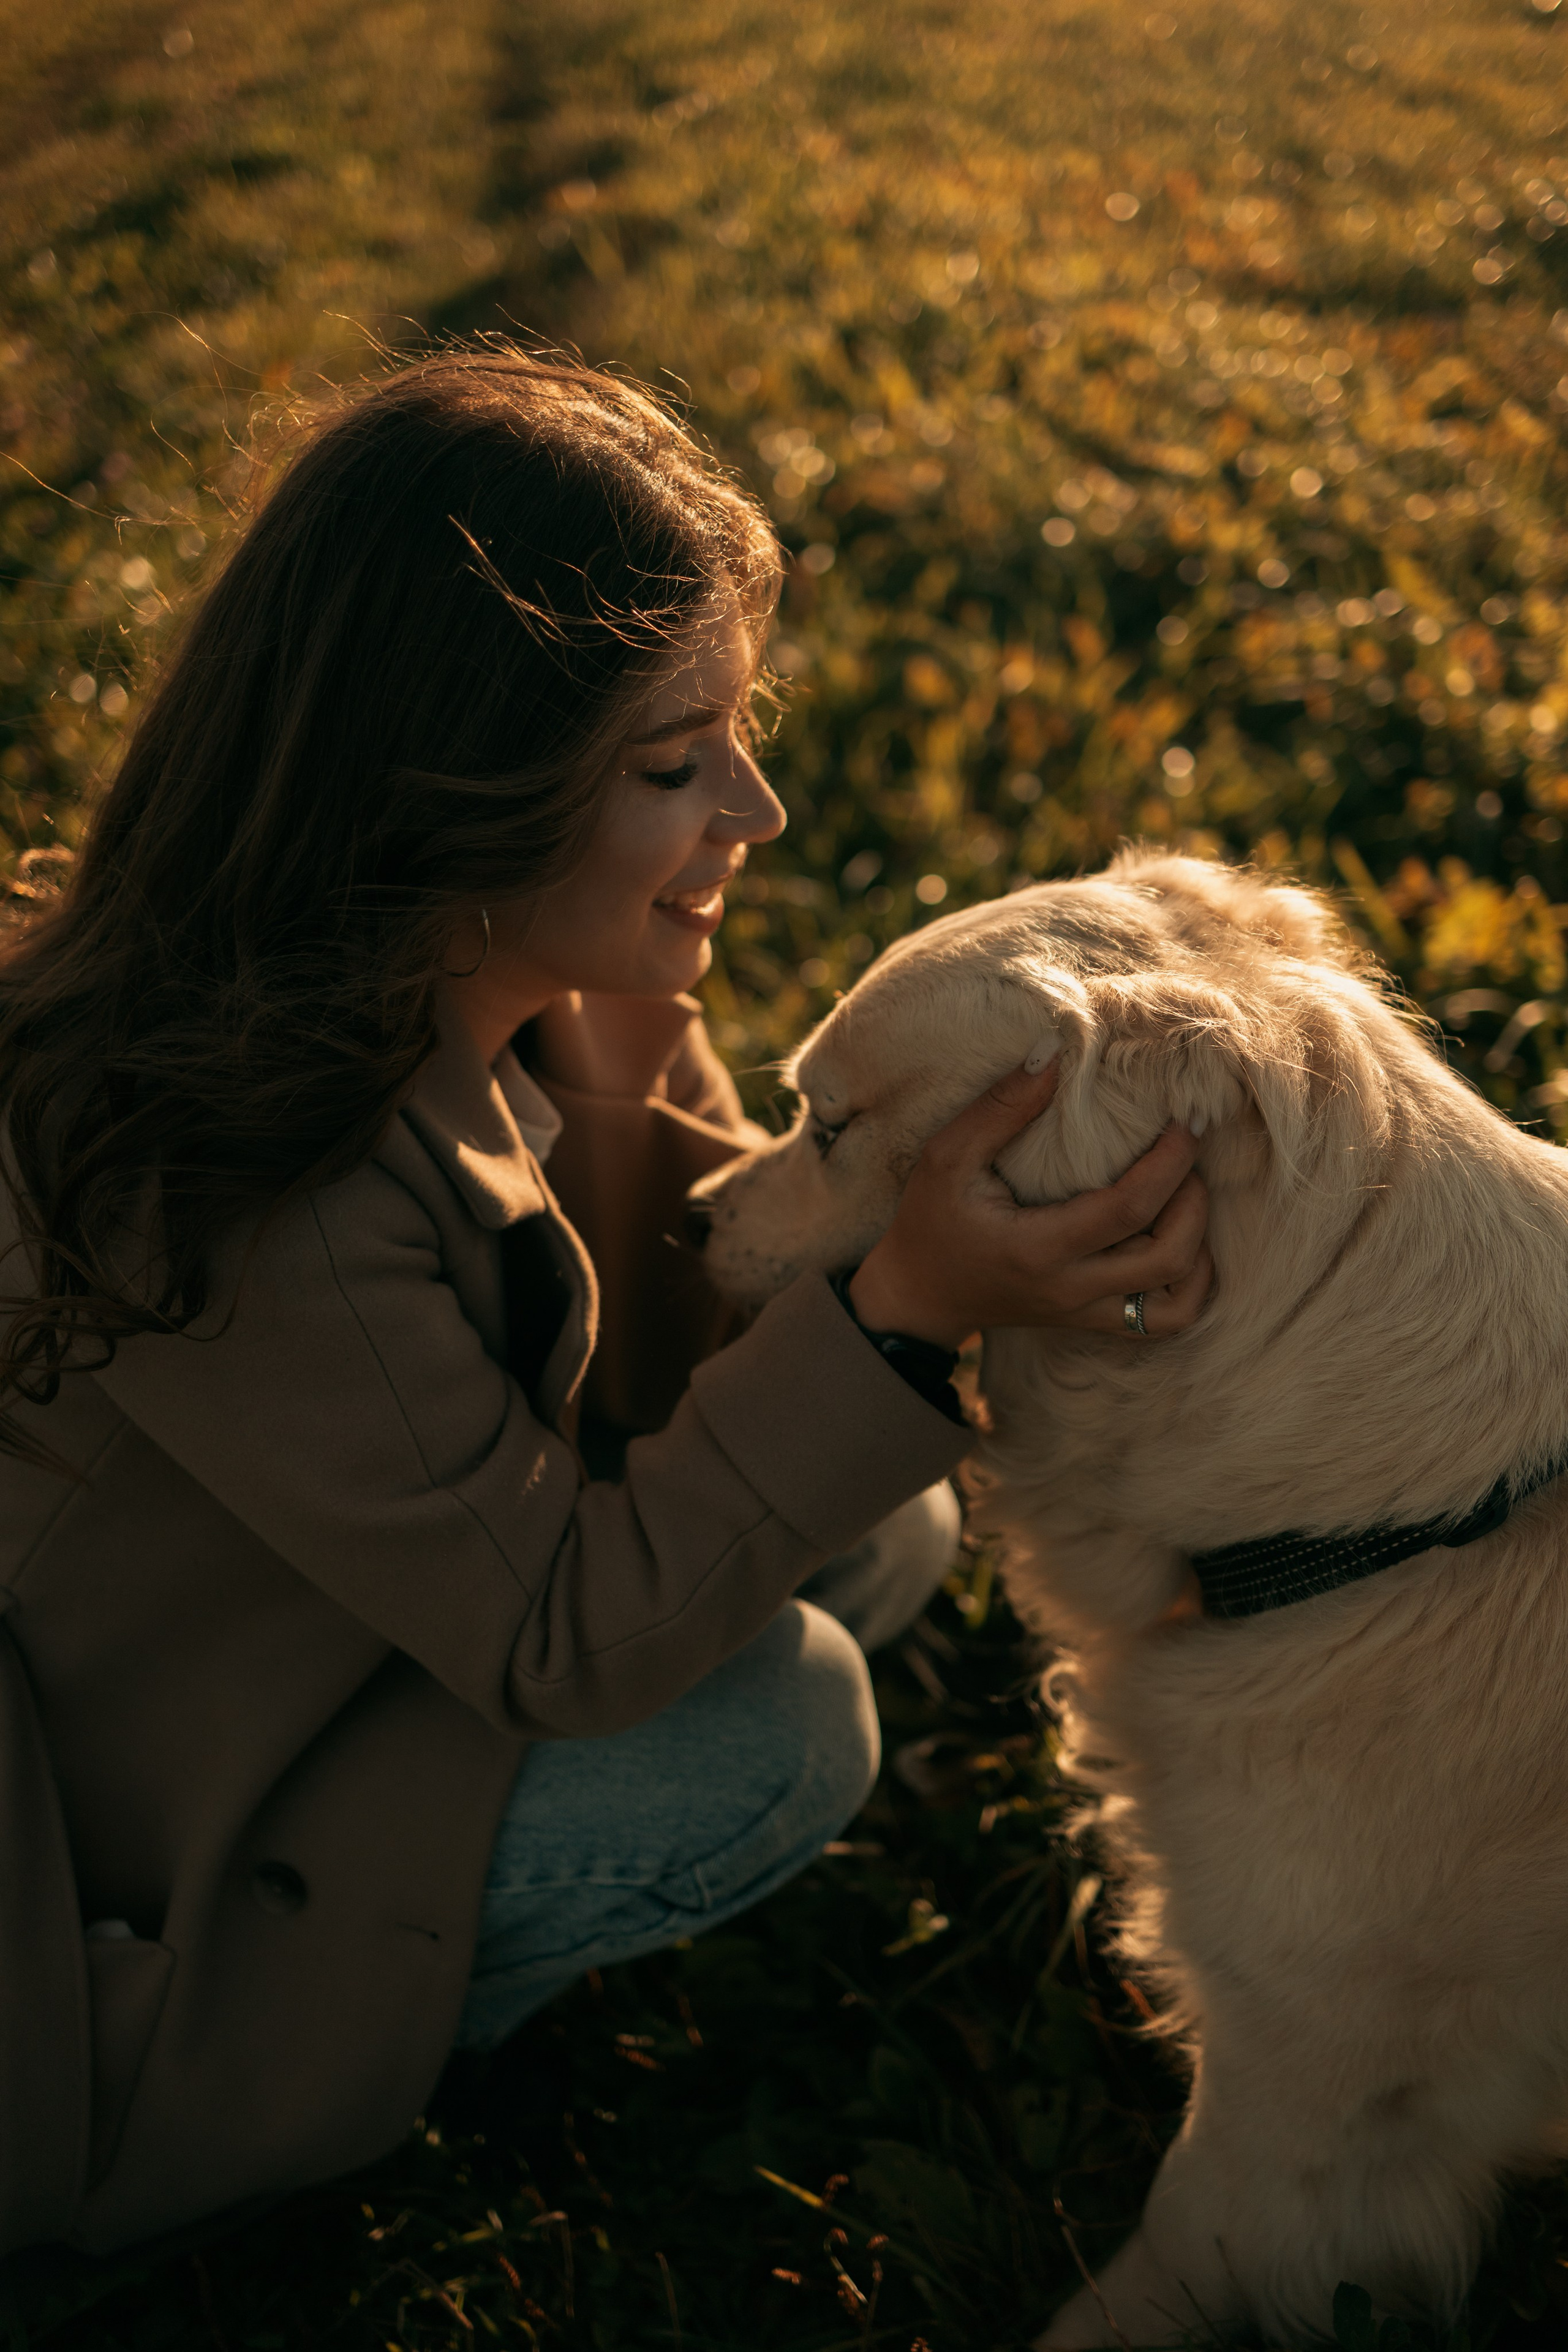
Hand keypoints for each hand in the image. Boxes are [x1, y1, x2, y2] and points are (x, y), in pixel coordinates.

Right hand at [847, 1061, 1211, 1348]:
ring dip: (1198, 1244)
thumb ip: (1001, 1108)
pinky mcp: (1091, 1322)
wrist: (918, 1297)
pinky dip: (1191, 1283)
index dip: (1170, 1162)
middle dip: (1195, 1199)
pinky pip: (1166, 1320)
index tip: (1187, 1120)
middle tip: (1187, 1153)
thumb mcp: (946, 1157)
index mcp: (1037, 1249)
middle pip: (1168, 1257)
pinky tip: (1183, 1242)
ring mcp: (1085, 1313)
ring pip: (1177, 1301)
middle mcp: (1070, 1289)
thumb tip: (1055, 1053)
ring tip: (1186, 1195)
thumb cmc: (930, 1221)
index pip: (1128, 1210)